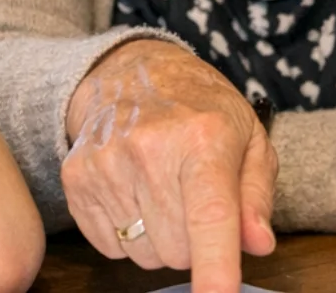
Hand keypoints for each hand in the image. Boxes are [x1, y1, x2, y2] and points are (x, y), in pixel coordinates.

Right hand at [62, 40, 277, 292]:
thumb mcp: (248, 138)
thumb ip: (257, 195)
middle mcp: (150, 150)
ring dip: (160, 240)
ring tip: (163, 193)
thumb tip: (258, 244)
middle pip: (179, 250)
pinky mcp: (76, 178)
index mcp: (203, 138)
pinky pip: (110, 247)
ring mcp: (106, 164)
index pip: (210, 215)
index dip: (216, 266)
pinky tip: (134, 194)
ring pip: (144, 255)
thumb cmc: (200, 109)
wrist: (133, 70)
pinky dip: (128, 235)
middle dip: (194, 243)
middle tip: (193, 201)